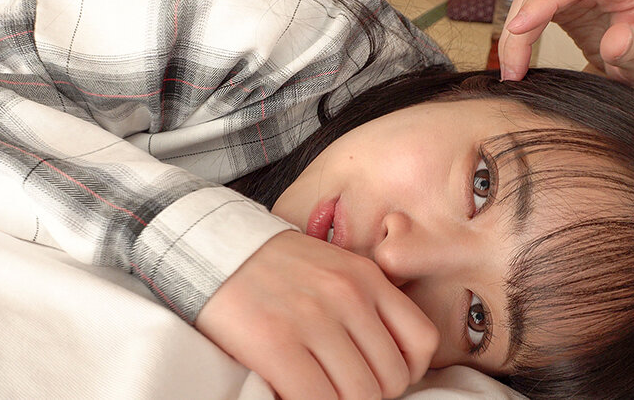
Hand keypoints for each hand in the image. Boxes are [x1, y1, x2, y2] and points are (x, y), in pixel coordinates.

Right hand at [195, 231, 438, 398]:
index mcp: (366, 277)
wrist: (211, 248)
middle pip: (393, 378)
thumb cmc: (273, 268)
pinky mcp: (276, 344)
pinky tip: (297, 395)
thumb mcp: (333, 269)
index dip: (408, 372)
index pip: (422, 341)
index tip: (381, 376)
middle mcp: (347, 296)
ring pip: (362, 395)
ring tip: (321, 392)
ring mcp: (313, 320)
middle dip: (373, 395)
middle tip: (344, 390)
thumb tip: (386, 364)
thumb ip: (365, 305)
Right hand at [498, 0, 633, 100]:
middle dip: (521, 29)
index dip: (545, 0)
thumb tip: (615, 40)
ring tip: (512, 71)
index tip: (519, 28)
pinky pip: (531, 11)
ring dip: (514, 36)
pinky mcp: (563, 2)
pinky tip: (515, 61)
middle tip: (513, 69)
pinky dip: (518, 37)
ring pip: (532, 0)